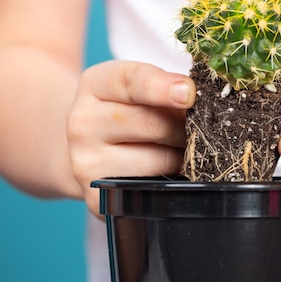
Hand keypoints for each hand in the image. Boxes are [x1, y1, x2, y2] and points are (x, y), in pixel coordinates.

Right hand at [66, 60, 195, 215]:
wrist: (91, 148)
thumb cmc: (129, 111)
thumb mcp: (140, 87)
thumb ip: (167, 86)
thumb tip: (198, 98)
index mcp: (95, 85)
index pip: (131, 82)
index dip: (162, 88)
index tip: (189, 93)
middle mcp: (82, 124)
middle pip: (152, 124)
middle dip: (185, 126)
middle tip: (197, 126)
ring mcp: (87, 165)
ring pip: (160, 161)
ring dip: (183, 155)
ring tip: (181, 149)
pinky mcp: (101, 200)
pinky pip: (155, 190)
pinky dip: (172, 181)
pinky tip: (170, 173)